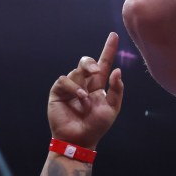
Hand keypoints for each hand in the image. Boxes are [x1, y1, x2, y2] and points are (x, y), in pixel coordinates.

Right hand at [47, 32, 123, 148]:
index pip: (104, 63)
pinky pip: (64, 80)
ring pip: (76, 71)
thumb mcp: (112, 108)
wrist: (80, 140)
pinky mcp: (58, 92)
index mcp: (98, 85)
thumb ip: (116, 89)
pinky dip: (73, 87)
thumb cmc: (97, 126)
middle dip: (90, 62)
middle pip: (86, 62)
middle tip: (96, 70)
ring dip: (83, 83)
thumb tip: (117, 70)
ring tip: (85, 99)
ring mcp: (70, 87)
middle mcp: (84, 83)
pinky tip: (79, 97)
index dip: (108, 49)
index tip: (114, 35)